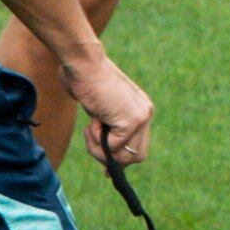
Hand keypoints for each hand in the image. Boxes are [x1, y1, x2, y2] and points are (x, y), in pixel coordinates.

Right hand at [62, 50, 154, 166]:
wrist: (84, 64)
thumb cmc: (83, 80)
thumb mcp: (100, 109)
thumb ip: (107, 128)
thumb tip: (104, 155)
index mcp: (141, 108)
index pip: (139, 146)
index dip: (121, 158)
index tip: (105, 166)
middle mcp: (145, 113)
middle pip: (137, 157)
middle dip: (111, 157)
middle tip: (93, 140)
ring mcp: (141, 117)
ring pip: (124, 157)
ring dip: (100, 150)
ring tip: (91, 129)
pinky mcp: (131, 122)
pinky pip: (113, 148)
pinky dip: (96, 139)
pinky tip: (94, 120)